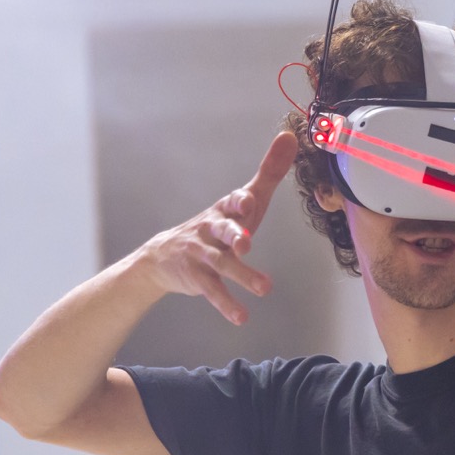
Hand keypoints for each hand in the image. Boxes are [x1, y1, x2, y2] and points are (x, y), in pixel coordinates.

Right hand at [134, 132, 297, 324]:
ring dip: (243, 276)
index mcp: (224, 210)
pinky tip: (242, 317)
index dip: (239, 202)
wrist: (164, 257)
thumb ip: (268, 173)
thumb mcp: (243, 201)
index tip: (248, 201)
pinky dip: (227, 304)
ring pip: (222, 264)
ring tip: (265, 288)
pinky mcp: (197, 279)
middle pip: (223, 230)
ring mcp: (202, 255)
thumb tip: (291, 137)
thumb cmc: (218, 225)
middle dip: (234, 235)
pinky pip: (213, 292)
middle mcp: (212, 230)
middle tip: (246, 243)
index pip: (232, 202)